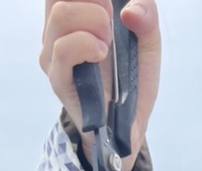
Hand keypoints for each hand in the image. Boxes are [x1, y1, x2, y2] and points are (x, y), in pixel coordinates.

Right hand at [40, 0, 161, 170]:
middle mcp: (57, 32)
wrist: (127, 127)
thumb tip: (130, 9)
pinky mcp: (57, 78)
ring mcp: (53, 54)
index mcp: (74, 17)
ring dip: (94, 21)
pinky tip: (101, 53)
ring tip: (108, 43)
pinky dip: (87, 44)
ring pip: (61, 14)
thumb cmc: (132, 83)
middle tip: (111, 26)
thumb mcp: (148, 43)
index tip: (110, 8)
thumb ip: (147, 16)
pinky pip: (63, 49)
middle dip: (95, 1)